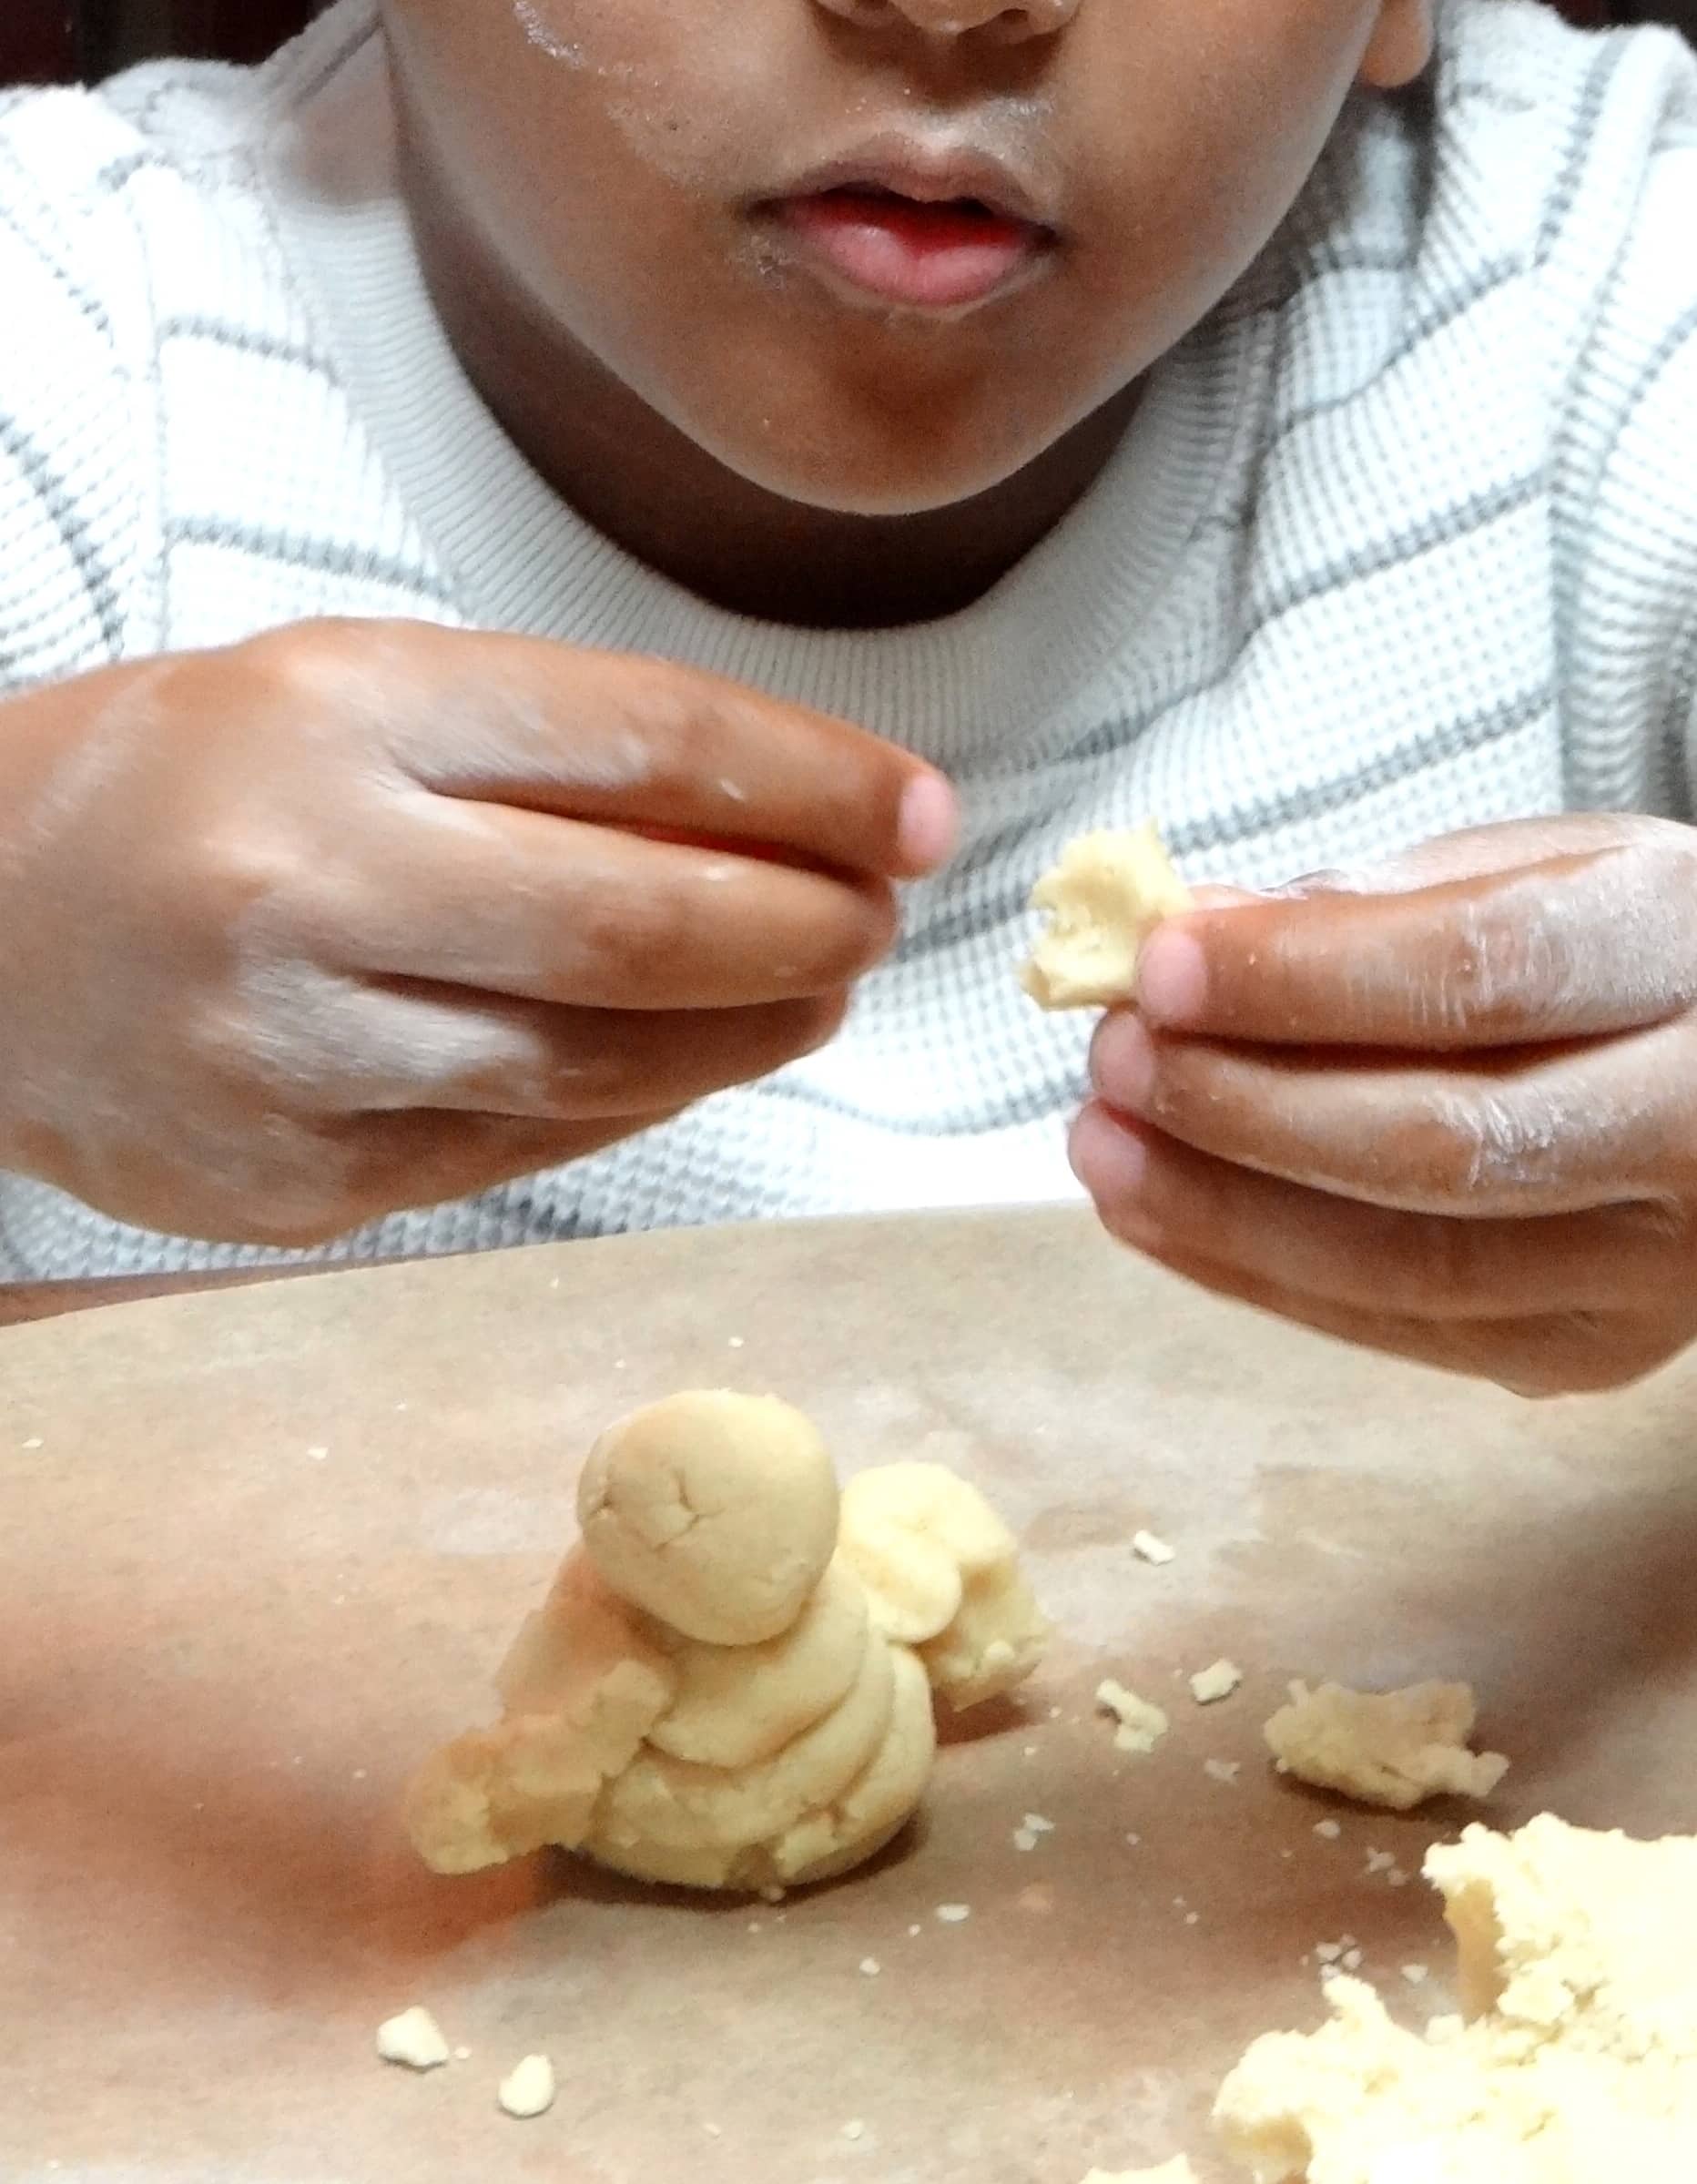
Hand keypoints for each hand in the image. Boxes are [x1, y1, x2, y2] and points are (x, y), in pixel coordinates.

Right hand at [0, 620, 954, 1246]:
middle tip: (877, 918)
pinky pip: (525, 1145)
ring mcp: (299, 1052)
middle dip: (806, 926)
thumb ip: (552, 748)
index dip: (812, 784)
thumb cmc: (185, 785)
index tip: (912, 811)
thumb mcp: (350, 694)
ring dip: (749, 1031)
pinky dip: (643, 1101)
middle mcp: (310, 881)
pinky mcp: (300, 1179)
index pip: (641, 743)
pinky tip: (696, 1058)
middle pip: (639, 924)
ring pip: (599, 1063)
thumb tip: (788, 815)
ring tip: (817, 989)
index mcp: (334, 715)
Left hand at [1070, 816, 1696, 1396]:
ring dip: (1222, 1206)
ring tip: (1102, 1141)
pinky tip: (1155, 1212)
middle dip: (1243, 1104)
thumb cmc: (1636, 952)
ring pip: (1410, 1262)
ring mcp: (1657, 1269)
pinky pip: (1400, 1326)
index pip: (1482, 976)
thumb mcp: (1546, 869)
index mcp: (1691, 961)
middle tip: (1112, 1056)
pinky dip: (1256, 1272)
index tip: (1159, 961)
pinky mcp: (1593, 1351)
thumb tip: (1195, 929)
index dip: (1302, 977)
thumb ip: (1378, 901)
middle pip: (1440, 1143)